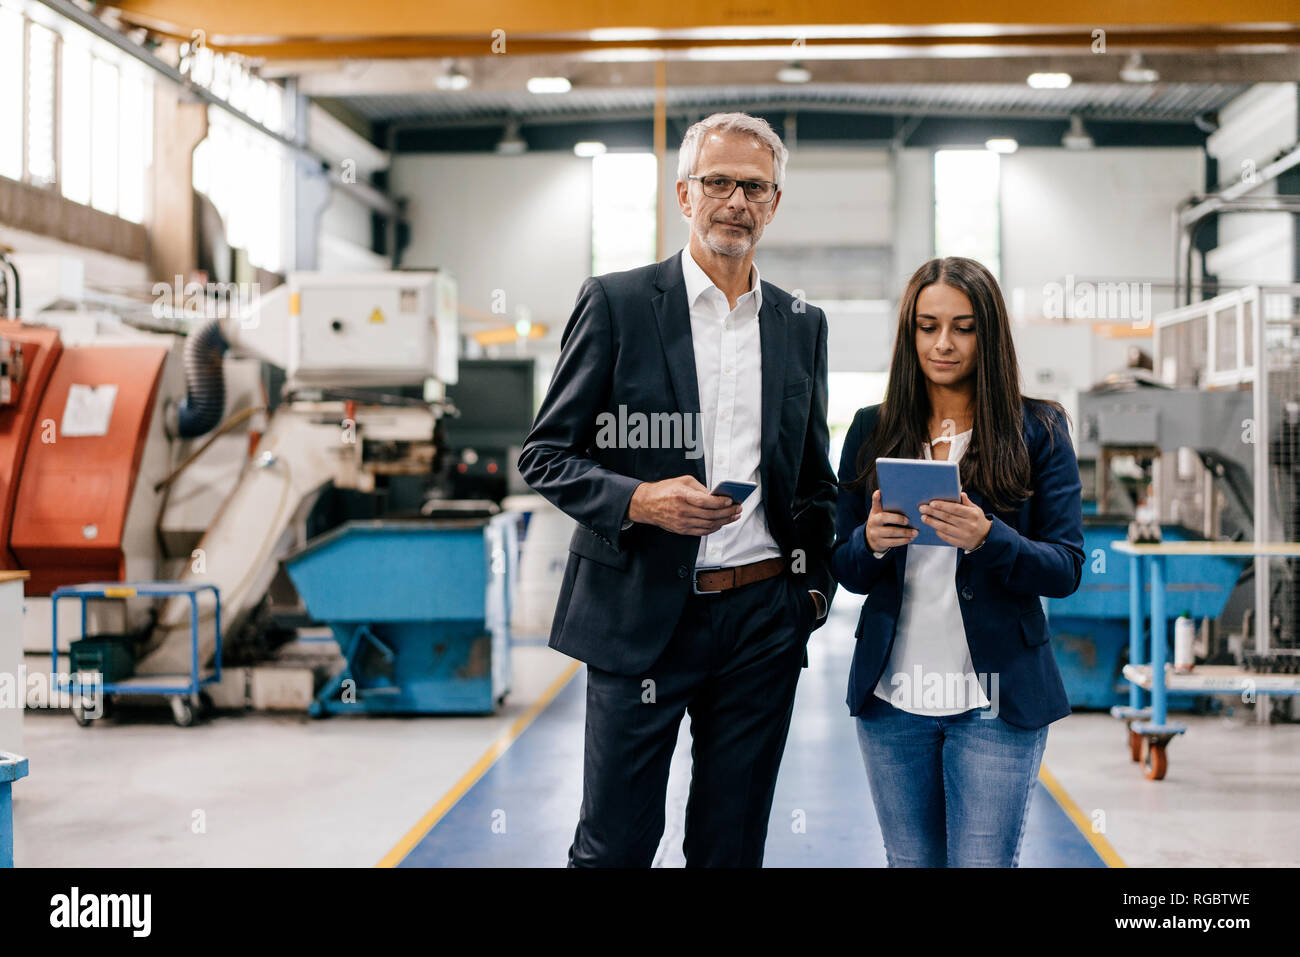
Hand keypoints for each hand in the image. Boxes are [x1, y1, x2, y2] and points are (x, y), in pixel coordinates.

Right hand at [627, 476, 742, 536]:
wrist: (646, 504)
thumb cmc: (664, 490)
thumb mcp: (683, 481)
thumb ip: (700, 488)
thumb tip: (716, 496)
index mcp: (682, 496)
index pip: (705, 502)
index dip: (720, 502)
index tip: (730, 501)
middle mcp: (682, 511)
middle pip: (710, 515)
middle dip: (727, 512)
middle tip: (738, 508)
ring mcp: (682, 522)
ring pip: (709, 525)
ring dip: (724, 521)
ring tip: (734, 516)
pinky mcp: (682, 530)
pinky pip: (702, 532)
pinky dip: (714, 528)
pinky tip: (722, 523)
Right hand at [865, 488, 917, 551]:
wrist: (871, 538)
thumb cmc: (880, 522)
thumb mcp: (880, 513)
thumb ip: (886, 506)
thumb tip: (900, 497)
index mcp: (875, 512)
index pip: (875, 504)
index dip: (876, 498)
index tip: (879, 492)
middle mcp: (873, 521)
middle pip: (884, 518)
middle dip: (897, 519)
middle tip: (908, 520)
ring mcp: (875, 533)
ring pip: (891, 532)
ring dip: (905, 532)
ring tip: (915, 532)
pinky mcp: (880, 543)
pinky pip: (893, 542)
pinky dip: (903, 540)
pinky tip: (910, 538)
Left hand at [919, 492, 991, 549]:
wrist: (985, 537)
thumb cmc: (977, 520)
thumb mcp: (976, 509)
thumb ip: (966, 502)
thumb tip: (960, 493)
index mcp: (972, 514)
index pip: (955, 509)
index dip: (942, 506)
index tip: (932, 503)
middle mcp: (968, 525)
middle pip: (947, 517)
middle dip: (933, 512)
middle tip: (923, 508)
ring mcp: (964, 535)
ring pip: (945, 528)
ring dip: (932, 522)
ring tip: (924, 517)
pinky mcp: (960, 543)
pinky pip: (946, 537)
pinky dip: (938, 532)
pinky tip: (933, 527)